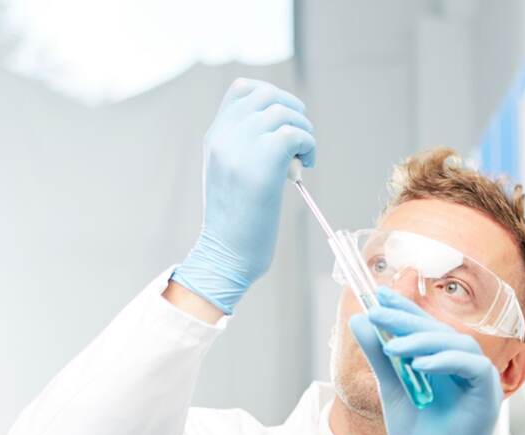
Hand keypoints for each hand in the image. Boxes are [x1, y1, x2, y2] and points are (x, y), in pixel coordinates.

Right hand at [170, 79, 315, 313]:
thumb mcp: (230, 174)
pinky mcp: (262, 163)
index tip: (285, 121)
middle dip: (294, 111)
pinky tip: (306, 165)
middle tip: (300, 142)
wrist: (226, 255)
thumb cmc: (235, 224)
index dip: (272, 96)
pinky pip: (295, 133)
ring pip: (284, 112)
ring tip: (304, 157)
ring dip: (304, 131)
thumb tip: (282, 128)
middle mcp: (224, 136)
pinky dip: (308, 145)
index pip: (243, 89)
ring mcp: (241, 147)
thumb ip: (244, 147)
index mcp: (215, 137)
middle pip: (268, 94)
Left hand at [350, 288, 499, 434]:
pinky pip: (473, 366)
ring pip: (456, 343)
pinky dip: (447, 360)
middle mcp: (462, 367)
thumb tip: (360, 321)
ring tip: (391, 347)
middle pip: (439, 331)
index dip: (404, 308)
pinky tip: (419, 365)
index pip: (425, 327)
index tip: (377, 294)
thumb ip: (380, 358)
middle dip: (407, 319)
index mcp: (442, 364)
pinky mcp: (488, 396)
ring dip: (423, 340)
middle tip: (377, 312)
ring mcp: (478, 380)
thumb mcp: (392, 391)